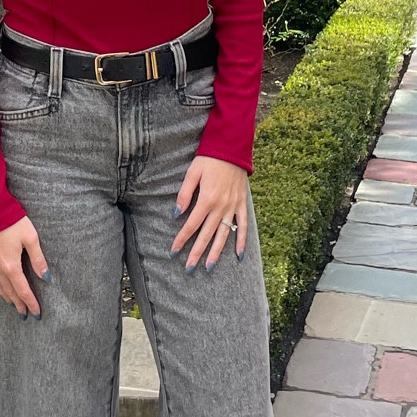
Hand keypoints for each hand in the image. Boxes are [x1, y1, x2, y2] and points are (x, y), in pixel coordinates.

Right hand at [0, 215, 49, 315]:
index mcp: (10, 265)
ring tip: (14, 304)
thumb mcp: (30, 237)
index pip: (22, 290)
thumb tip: (46, 278)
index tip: (37, 313)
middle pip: (9, 292)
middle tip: (25, 313)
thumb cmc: (11, 220)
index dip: (30, 302)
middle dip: (18, 304)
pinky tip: (0, 287)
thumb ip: (38, 259)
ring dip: (7, 297)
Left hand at [171, 155, 249, 270]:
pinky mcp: (241, 204)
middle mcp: (221, 206)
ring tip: (209, 267)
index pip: (191, 225)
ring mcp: (233, 207)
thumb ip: (184, 194)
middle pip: (207, 234)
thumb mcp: (192, 173)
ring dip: (216, 252)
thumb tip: (176, 214)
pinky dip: (241, 241)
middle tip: (189, 268)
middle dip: (197, 253)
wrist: (232, 147)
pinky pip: (243, 226)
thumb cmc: (209, 159)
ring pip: (224, 235)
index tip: (173, 252)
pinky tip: (238, 255)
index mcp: (207, 199)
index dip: (181, 239)